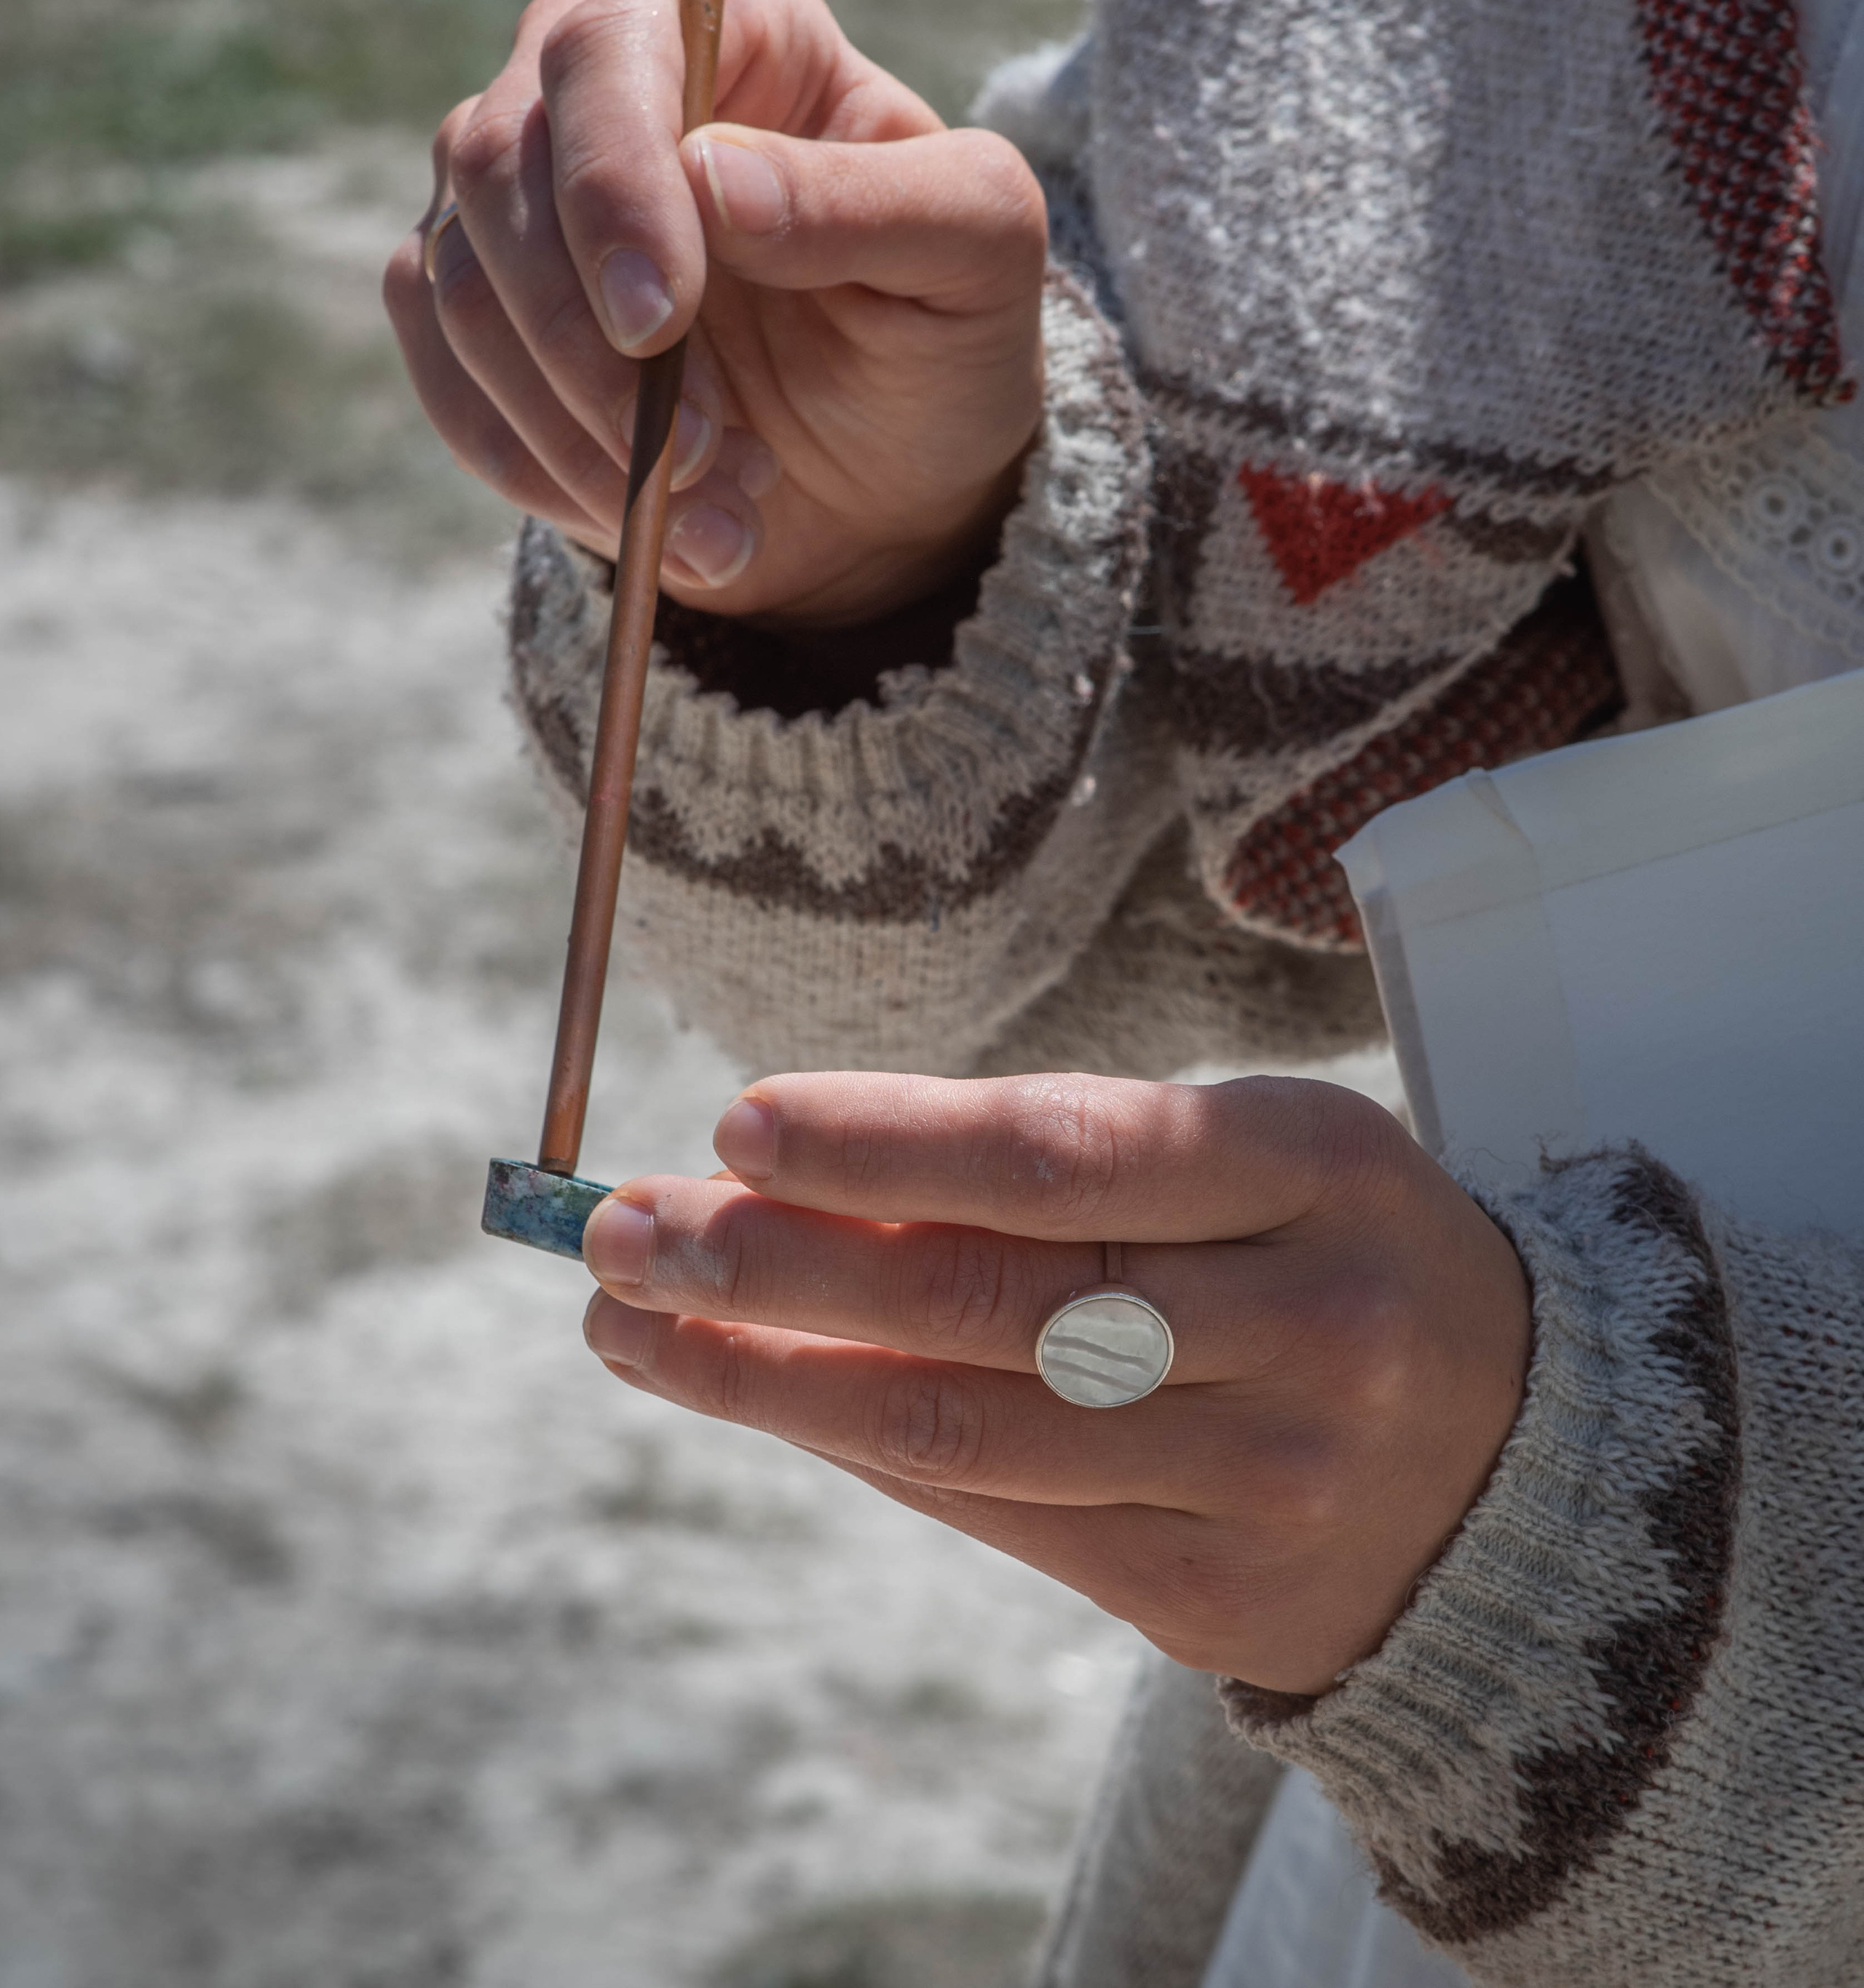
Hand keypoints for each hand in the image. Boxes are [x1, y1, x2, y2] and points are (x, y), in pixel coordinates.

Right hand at [383, 0, 1047, 625]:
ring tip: (710, 512)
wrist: (892, 475)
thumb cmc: (943, 332)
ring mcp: (518, 191)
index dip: (613, 184)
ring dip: (574, 425)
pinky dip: (536, 466)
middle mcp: (597, 77)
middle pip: (498, 161)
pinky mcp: (473, 304)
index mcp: (731, 19)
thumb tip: (711, 174)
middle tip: (691, 457)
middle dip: (582, 338)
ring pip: (457, 281)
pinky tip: (641, 520)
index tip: (657, 321)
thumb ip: (875, 201)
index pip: (610, 51)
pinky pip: (443, 374)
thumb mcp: (977, 258)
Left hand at [579, 1072, 1531, 1695]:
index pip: (1064, 1152)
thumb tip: (798, 1168)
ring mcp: (1264, 1480)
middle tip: (622, 1232)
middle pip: (991, 1301)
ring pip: (966, 1428)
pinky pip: (996, 1516)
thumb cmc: (1333, 1255)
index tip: (736, 1123)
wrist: (1521, 1469)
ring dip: (769, 1379)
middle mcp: (1301, 1327)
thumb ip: (1054, 1161)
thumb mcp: (1249, 1157)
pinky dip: (860, 1449)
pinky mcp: (1212, 1597)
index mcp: (1314, 1168)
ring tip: (634, 1326)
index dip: (888, 1141)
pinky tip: (760, 1399)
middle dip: (777, 1267)